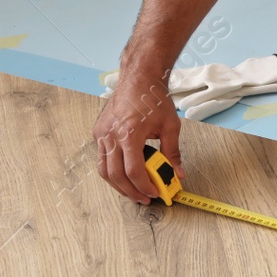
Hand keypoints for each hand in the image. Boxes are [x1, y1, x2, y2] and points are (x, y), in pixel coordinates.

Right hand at [94, 73, 181, 203]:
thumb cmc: (154, 98)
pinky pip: (101, 158)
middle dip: (130, 191)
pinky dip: (112, 170)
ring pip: (104, 170)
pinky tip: (125, 174)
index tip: (154, 193)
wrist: (139, 77)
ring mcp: (102, 133)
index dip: (144, 186)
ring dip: (118, 185)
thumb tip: (178, 173)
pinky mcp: (98, 131)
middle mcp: (111, 135)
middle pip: (115, 175)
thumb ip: (173, 152)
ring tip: (134, 191)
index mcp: (129, 134)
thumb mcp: (170, 126)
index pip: (133, 171)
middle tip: (144, 199)